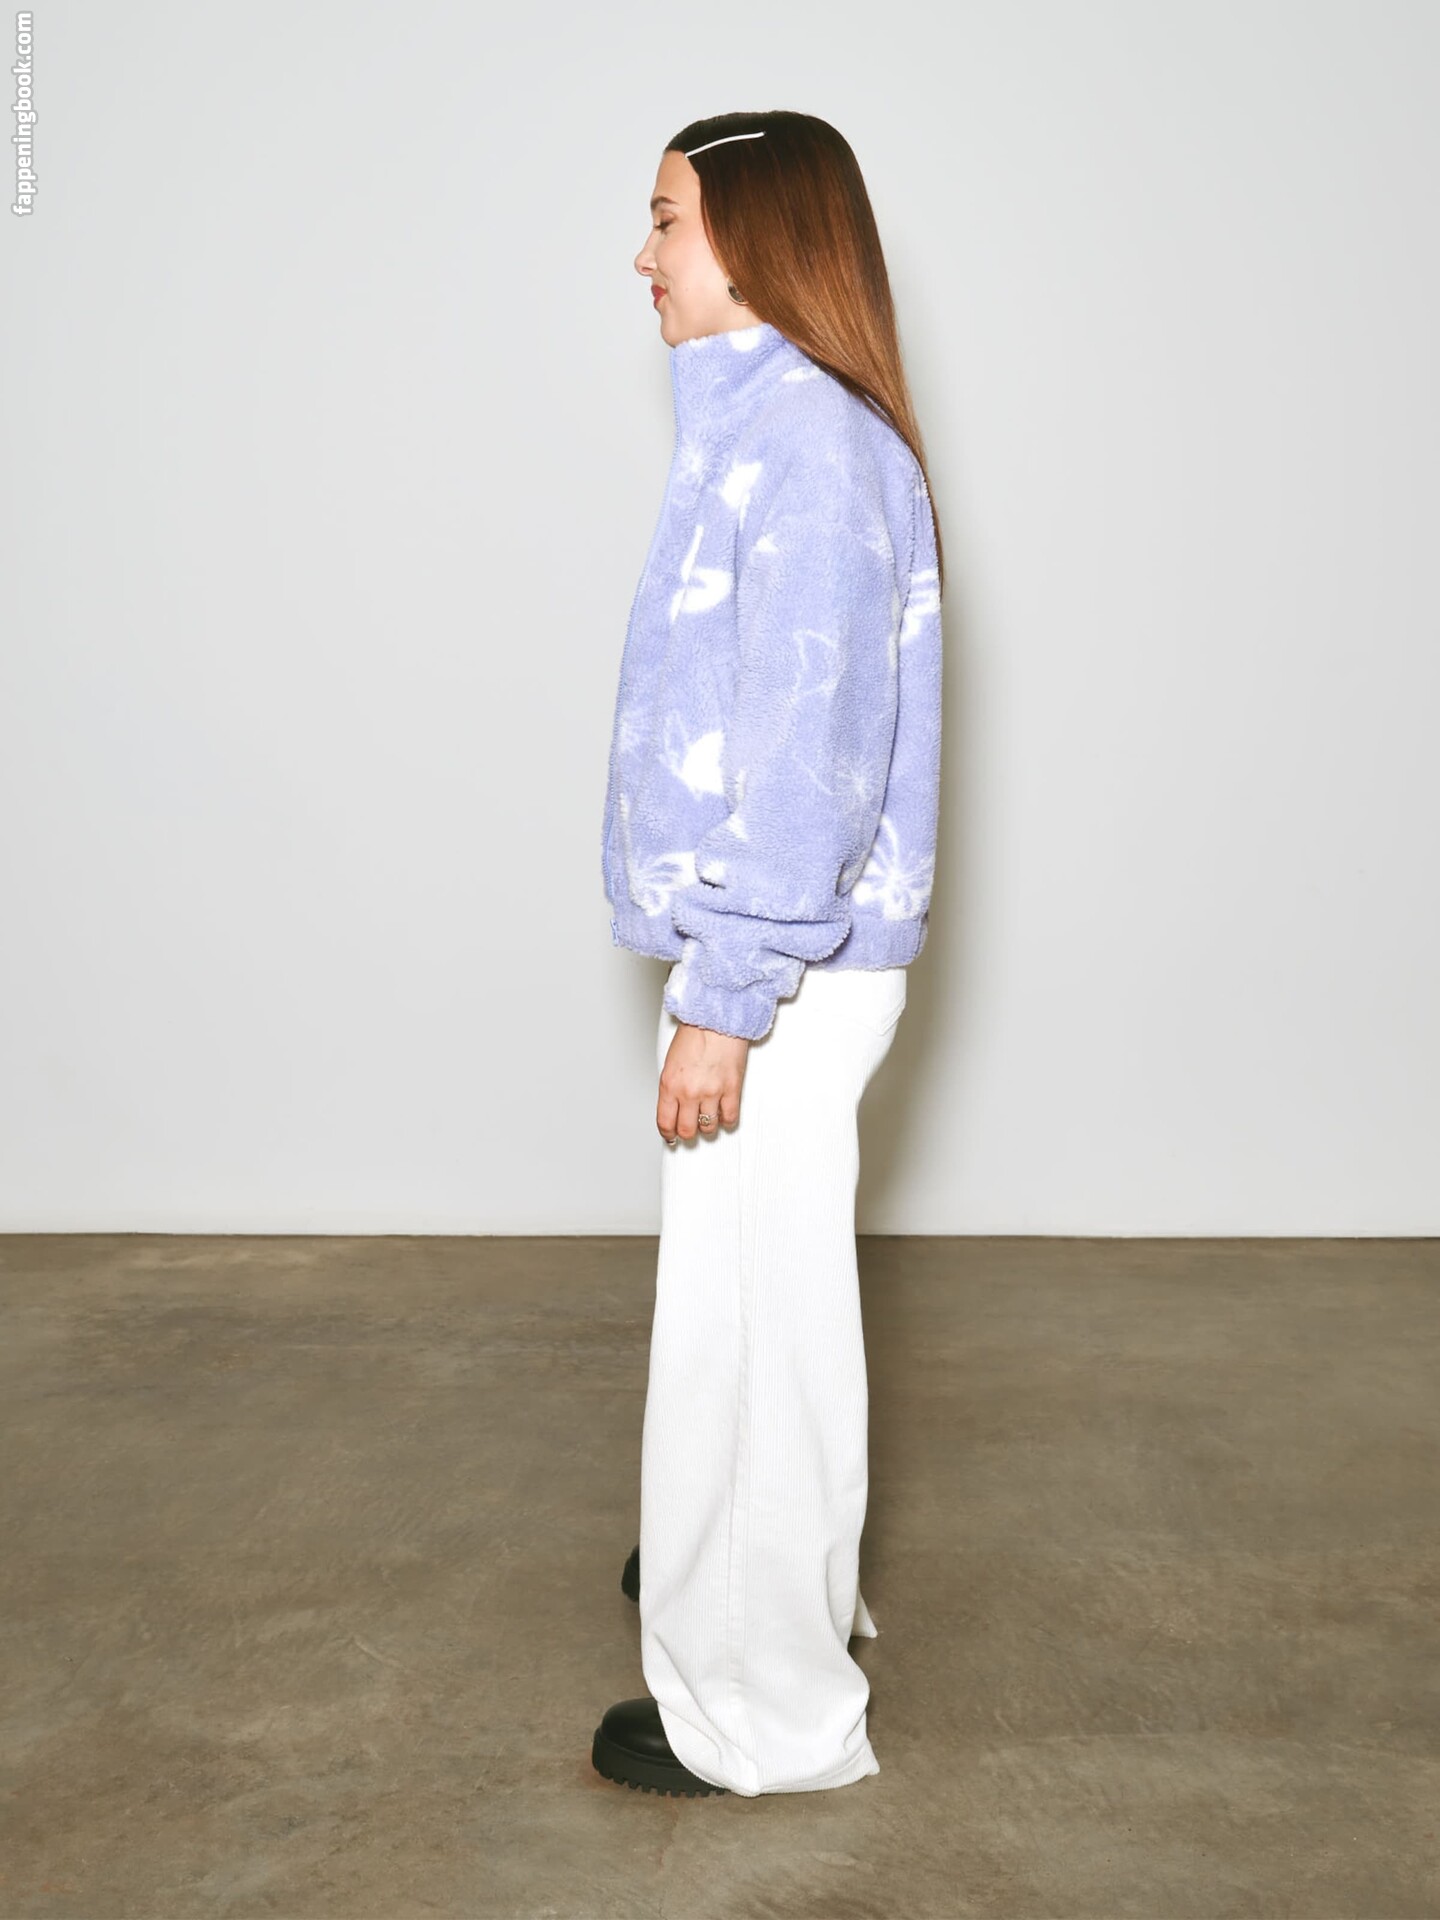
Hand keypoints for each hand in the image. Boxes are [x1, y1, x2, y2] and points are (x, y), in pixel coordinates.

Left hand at [657, 1021, 749, 1144]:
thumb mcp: (671, 1061)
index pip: (665, 1122)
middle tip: (690, 1129)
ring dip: (707, 1126)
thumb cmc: (695, 1032)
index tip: (671, 1135)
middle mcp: (689, 1092)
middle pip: (687, 1129)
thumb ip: (672, 1086)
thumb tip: (674, 1104)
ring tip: (708, 1118)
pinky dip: (727, 1121)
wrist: (717, 1017)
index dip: (668, 1133)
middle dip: (687, 1132)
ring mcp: (711, 1092)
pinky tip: (724, 1115)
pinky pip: (729, 1117)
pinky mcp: (731, 1088)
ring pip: (708, 1126)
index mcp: (670, 1084)